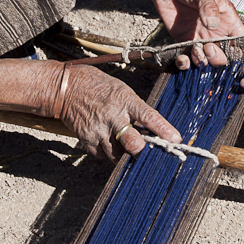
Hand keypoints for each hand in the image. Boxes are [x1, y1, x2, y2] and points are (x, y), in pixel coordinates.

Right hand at [0, 58, 178, 161]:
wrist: (67, 87)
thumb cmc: (100, 87)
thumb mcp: (122, 91)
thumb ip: (136, 110)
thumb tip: (153, 130)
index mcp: (126, 100)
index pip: (149, 116)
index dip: (163, 129)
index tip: (176, 140)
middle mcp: (114, 116)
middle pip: (133, 143)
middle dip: (143, 151)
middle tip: (147, 152)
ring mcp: (99, 129)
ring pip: (118, 155)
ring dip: (125, 154)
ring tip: (125, 145)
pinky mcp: (87, 139)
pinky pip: (103, 156)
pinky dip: (108, 154)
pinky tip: (108, 143)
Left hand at [141, 0, 243, 67]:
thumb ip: (209, 7)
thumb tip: (213, 24)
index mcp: (227, 20)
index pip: (242, 40)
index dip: (242, 50)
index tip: (235, 54)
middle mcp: (215, 32)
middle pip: (225, 55)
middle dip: (217, 57)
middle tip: (207, 47)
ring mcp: (200, 38)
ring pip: (206, 60)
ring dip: (202, 61)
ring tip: (194, 51)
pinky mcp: (183, 42)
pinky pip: (187, 59)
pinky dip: (185, 64)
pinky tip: (182, 58)